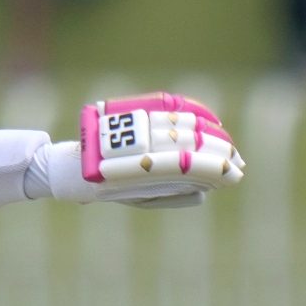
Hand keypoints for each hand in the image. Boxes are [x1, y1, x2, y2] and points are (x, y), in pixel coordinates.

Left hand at [76, 92, 244, 206]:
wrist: (68, 167)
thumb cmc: (107, 187)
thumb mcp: (138, 199)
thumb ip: (170, 195)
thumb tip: (205, 190)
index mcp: (137, 172)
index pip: (187, 166)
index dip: (215, 168)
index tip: (234, 174)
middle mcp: (137, 144)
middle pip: (189, 141)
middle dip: (219, 151)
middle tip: (237, 161)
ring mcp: (135, 124)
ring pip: (182, 123)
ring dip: (210, 132)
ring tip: (227, 143)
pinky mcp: (133, 110)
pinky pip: (169, 106)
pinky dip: (194, 110)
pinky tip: (210, 119)